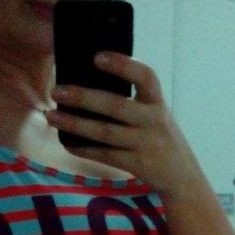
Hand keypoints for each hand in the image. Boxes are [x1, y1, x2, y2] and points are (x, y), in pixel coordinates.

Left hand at [46, 52, 204, 199]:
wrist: (183, 178)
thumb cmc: (161, 139)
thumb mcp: (156, 115)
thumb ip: (134, 102)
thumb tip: (88, 87)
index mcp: (158, 103)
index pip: (146, 77)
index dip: (122, 65)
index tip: (96, 57)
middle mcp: (154, 121)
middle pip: (115, 105)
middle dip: (82, 97)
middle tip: (56, 91)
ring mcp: (146, 144)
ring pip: (104, 132)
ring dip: (74, 124)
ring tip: (51, 116)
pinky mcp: (137, 164)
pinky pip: (105, 154)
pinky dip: (83, 149)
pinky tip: (66, 142)